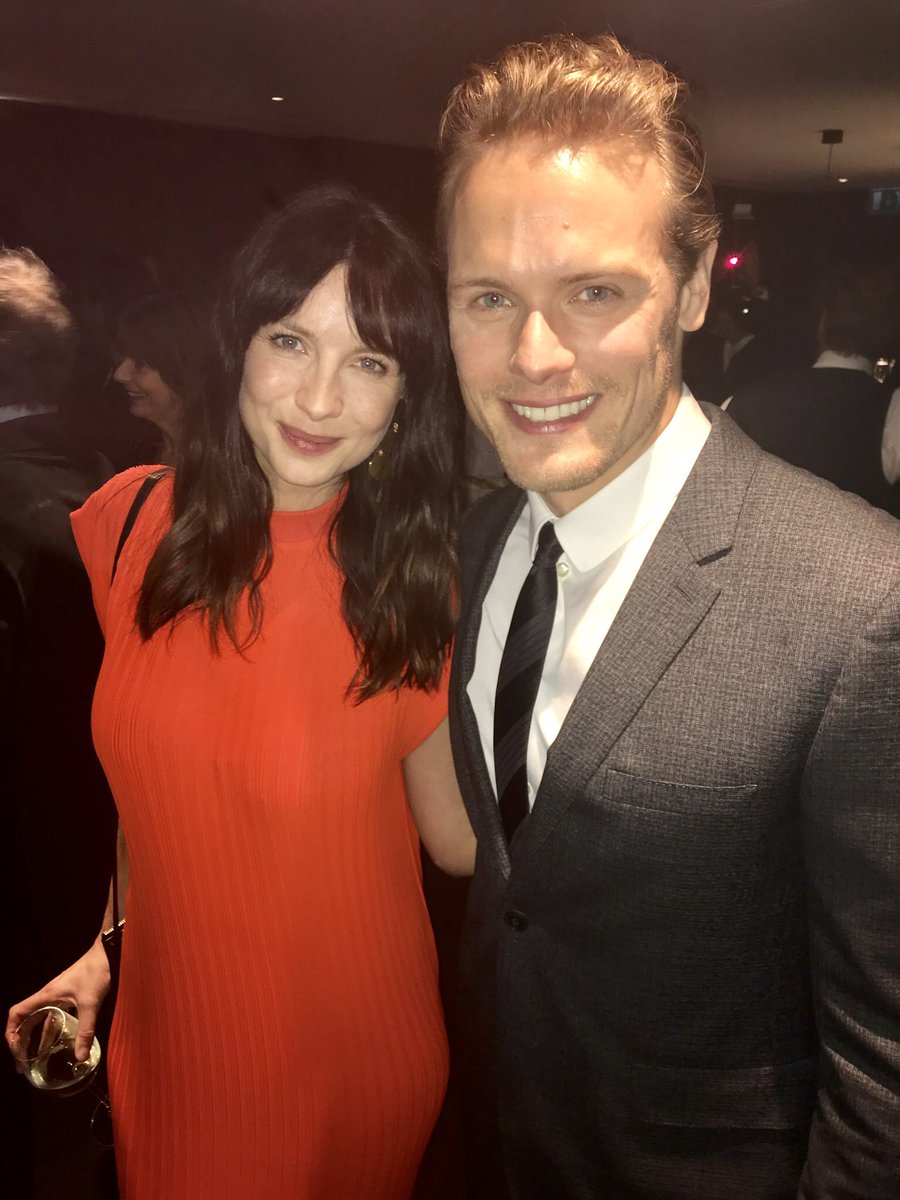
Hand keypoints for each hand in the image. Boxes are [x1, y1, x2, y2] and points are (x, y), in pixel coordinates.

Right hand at [6, 938, 110, 1064]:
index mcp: (47, 995)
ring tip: (36, 1057)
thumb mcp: (90, 1003)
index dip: (11, 1030)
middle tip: (23, 1062)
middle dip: (21, 1040)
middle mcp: (49, 996)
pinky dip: (52, 1029)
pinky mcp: (70, 995)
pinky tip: (57, 1041)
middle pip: (26, 1019)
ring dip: (36, 1037)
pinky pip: (54, 1015)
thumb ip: (86, 1030)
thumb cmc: (96, 972)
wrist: (108, 952)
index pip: (17, 1012)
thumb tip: (80, 1057)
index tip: (15, 1048)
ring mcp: (59, 995)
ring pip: (41, 1019)